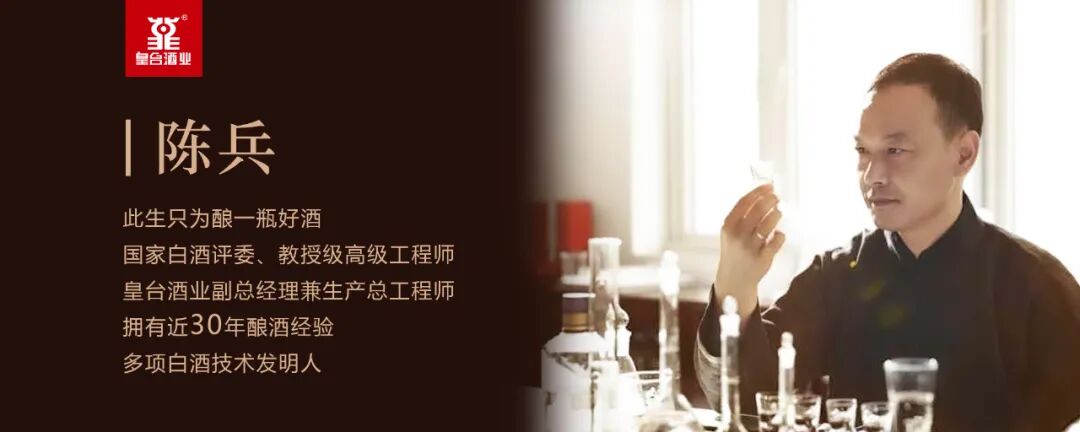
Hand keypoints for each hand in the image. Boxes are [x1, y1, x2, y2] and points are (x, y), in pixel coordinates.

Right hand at [714, 183, 785, 317]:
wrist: (734, 279)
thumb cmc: (734, 251)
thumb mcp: (730, 232)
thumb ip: (742, 216)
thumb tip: (763, 195)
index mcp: (728, 226)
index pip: (744, 202)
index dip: (758, 192)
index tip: (769, 186)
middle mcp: (738, 236)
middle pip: (758, 210)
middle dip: (771, 200)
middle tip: (777, 198)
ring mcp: (750, 248)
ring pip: (769, 224)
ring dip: (776, 215)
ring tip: (778, 213)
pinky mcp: (763, 258)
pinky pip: (777, 240)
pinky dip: (780, 235)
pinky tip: (777, 235)